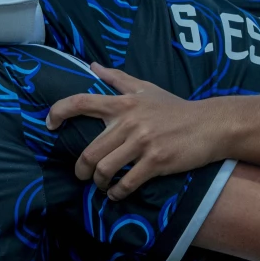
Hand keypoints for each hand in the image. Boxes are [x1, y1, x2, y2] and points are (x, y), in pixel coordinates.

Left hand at [46, 63, 222, 199]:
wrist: (210, 125)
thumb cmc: (176, 108)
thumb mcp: (146, 89)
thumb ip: (116, 79)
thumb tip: (92, 66)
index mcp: (123, 103)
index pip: (81, 103)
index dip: (59, 112)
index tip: (49, 124)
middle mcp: (129, 122)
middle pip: (90, 151)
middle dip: (82, 169)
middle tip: (83, 175)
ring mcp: (142, 143)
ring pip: (105, 169)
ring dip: (99, 182)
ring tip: (102, 185)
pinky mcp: (156, 162)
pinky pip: (127, 182)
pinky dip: (118, 192)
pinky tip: (118, 194)